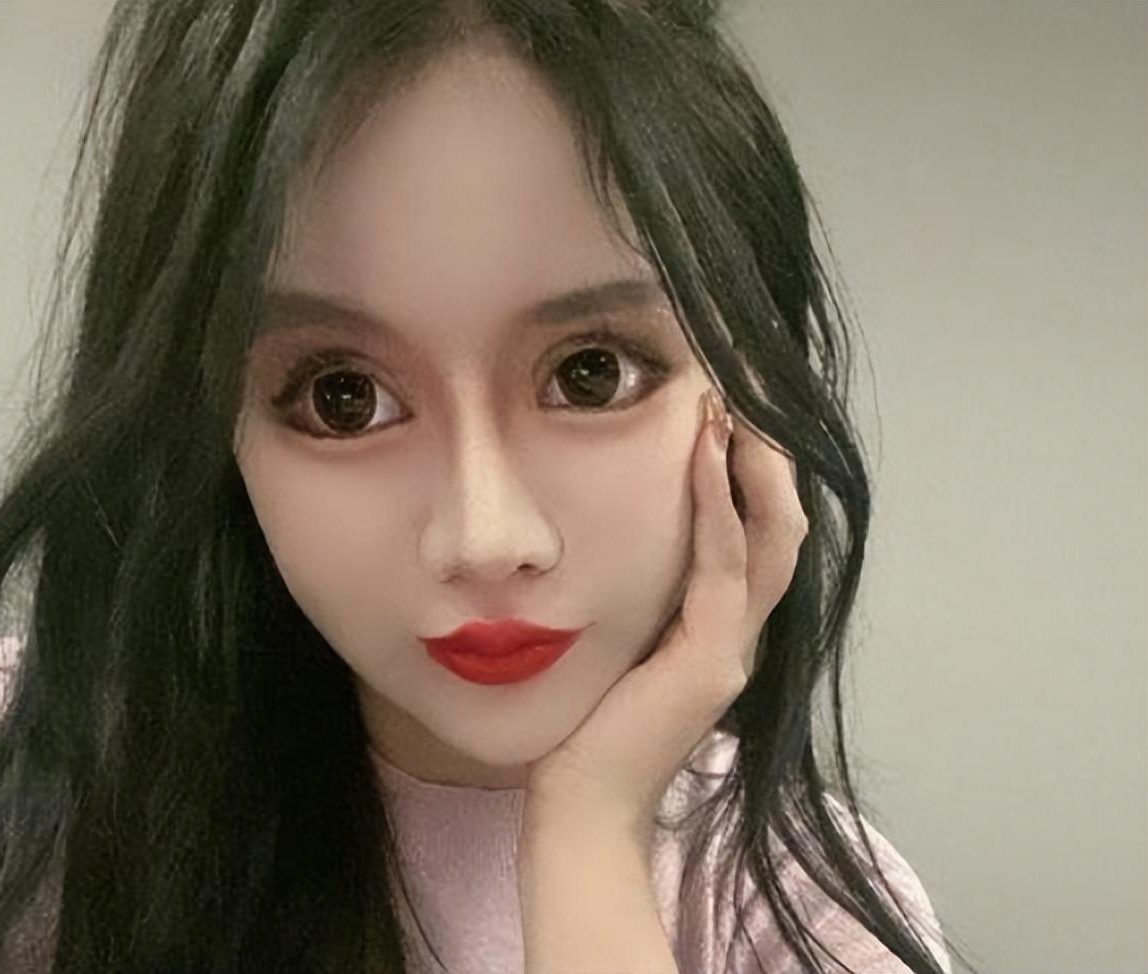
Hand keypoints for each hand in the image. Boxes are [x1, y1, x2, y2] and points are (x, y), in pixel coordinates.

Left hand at [523, 386, 808, 844]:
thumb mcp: (619, 641)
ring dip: (755, 462)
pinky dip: (718, 502)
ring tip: (738, 398)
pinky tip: (706, 449)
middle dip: (770, 452)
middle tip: (748, 384)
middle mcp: (741, 632)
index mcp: (719, 626)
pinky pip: (725, 564)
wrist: (581, 803)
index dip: (753, 468)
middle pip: (783, 524)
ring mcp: (734, 646)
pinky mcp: (712, 658)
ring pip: (773, 536)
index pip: (756, 532)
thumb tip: (611, 534)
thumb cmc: (585, 723)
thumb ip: (635, 596)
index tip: (727, 404)